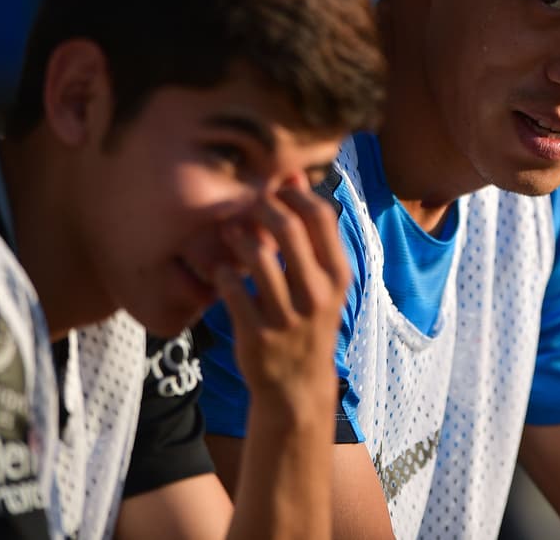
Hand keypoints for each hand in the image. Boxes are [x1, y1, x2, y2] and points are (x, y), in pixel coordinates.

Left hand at [216, 175, 350, 416]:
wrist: (297, 385)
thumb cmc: (309, 319)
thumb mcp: (322, 278)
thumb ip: (310, 228)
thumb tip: (295, 175)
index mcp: (338, 275)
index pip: (320, 216)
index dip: (294, 194)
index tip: (276, 192)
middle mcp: (317, 294)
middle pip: (288, 229)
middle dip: (262, 207)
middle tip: (247, 206)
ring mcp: (287, 316)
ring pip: (257, 256)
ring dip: (238, 236)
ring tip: (230, 231)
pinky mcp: (257, 334)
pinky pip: (231, 289)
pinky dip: (222, 272)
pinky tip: (222, 270)